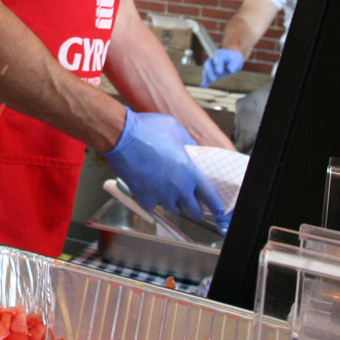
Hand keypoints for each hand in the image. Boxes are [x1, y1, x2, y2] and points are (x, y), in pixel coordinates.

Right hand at [105, 109, 226, 228]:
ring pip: (173, 209)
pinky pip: (153, 206)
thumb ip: (188, 141)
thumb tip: (191, 148)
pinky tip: (150, 189)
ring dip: (173, 204)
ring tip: (169, 194)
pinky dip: (152, 200)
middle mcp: (179, 187)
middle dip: (195, 209)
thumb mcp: (175, 128)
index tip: (217, 210)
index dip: (215, 206)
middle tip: (192, 206)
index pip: (210, 196)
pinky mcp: (144, 197)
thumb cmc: (147, 129)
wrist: (122, 136)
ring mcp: (161, 194)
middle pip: (194, 211)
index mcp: (190, 171)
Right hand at [201, 48, 243, 87]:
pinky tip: (203, 86)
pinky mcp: (210, 71)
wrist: (231, 59)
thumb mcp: (236, 61)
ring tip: (207, 83)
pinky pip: (206, 75)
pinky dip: (205, 81)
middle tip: (214, 79)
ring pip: (206, 69)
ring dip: (206, 76)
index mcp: (220, 54)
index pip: (218, 58)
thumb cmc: (234, 60)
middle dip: (210, 71)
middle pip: (208, 63)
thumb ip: (234, 65)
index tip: (220, 72)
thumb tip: (231, 70)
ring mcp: (210, 64)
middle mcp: (213, 58)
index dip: (218, 65)